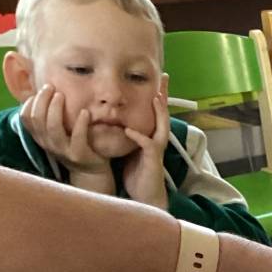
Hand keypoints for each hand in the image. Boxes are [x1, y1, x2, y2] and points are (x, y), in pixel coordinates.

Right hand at [20, 85, 110, 193]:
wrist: (90, 172)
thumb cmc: (74, 145)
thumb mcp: (57, 133)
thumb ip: (49, 118)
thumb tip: (44, 92)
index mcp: (40, 137)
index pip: (25, 117)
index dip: (30, 102)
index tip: (41, 91)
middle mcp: (47, 144)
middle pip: (38, 118)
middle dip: (42, 99)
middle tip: (51, 87)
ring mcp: (62, 150)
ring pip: (53, 127)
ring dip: (56, 108)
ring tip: (62, 95)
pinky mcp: (79, 155)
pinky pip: (78, 137)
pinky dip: (81, 122)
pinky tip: (85, 112)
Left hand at [121, 83, 169, 209]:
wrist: (144, 194)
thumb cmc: (135, 172)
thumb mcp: (128, 148)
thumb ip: (123, 133)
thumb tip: (108, 118)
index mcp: (151, 134)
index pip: (154, 110)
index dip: (156, 93)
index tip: (156, 77)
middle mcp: (157, 139)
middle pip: (163, 113)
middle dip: (164, 95)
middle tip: (164, 78)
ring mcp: (156, 148)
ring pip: (161, 126)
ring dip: (159, 111)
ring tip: (155, 97)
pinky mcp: (153, 159)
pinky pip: (147, 144)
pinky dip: (137, 136)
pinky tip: (128, 130)